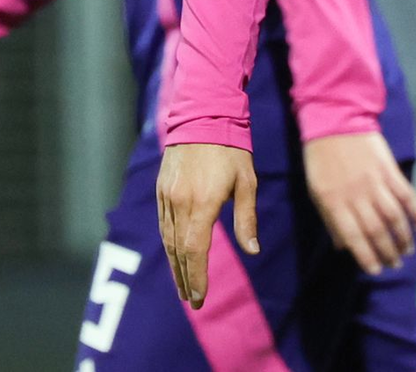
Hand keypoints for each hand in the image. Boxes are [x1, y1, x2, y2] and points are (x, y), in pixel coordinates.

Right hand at [157, 143, 258, 307]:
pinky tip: (175, 254)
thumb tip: (253, 251)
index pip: (195, 251)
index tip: (199, 298)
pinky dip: (168, 244)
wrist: (203, 114)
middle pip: (178, 251)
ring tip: (183, 284)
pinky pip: (162, 224)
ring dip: (174, 265)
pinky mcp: (162, 188)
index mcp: (202, 203)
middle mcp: (180, 203)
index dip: (196, 277)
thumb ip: (246, 218)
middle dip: (185, 278)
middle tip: (191, 300)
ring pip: (167, 239)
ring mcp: (167, 196)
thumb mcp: (246, 181)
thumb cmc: (231, 148)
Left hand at [303, 131, 415, 274]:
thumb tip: (342, 247)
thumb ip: (330, 219)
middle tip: (396, 265)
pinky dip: (415, 212)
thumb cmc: (321, 158)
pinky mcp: (390, 169)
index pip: (355, 238)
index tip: (377, 271)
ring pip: (394, 217)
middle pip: (377, 231)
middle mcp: (357, 196)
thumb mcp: (317, 191)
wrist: (336, 120)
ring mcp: (376, 182)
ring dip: (404, 237)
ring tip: (408, 251)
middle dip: (388, 252)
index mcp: (335, 203)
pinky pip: (406, 195)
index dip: (367, 257)